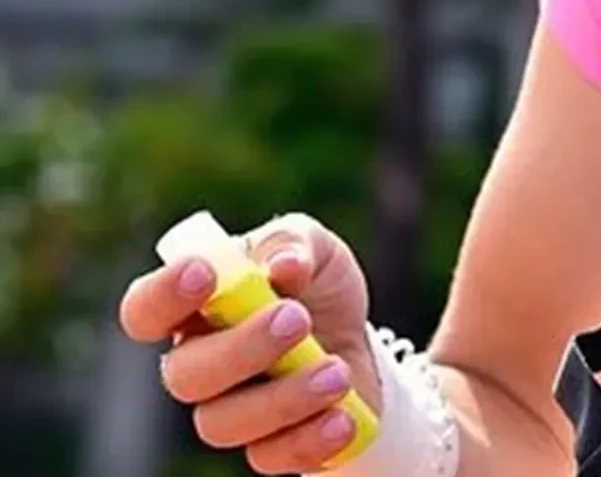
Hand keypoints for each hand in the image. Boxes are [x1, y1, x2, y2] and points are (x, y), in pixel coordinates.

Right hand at [119, 212, 379, 474]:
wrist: (358, 337)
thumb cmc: (316, 285)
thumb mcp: (314, 247)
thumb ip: (293, 242)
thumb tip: (281, 266)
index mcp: (195, 308)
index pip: (145, 309)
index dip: (162, 296)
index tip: (204, 274)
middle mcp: (199, 363)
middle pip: (185, 375)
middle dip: (241, 349)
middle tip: (298, 319)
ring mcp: (228, 409)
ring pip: (222, 423)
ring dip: (284, 397)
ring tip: (337, 373)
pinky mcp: (266, 446)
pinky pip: (269, 456)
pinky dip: (309, 439)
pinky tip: (343, 418)